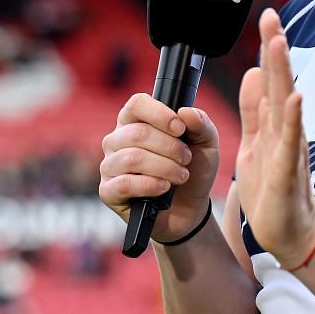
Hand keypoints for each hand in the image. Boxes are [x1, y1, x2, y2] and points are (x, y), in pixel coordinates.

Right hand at [98, 95, 219, 242]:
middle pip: (138, 133)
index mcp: (135, 121)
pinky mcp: (108, 191)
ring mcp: (110, 165)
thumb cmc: (192, 170)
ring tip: (181, 176)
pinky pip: (125, 184)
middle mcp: (117, 140)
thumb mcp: (206, 144)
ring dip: (164, 168)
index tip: (181, 129)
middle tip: (187, 159)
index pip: (137, 104)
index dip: (160, 114)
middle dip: (170, 147)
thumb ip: (201, 124)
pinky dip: (150, 185)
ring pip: (132, 158)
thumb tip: (186, 112)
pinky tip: (163, 189)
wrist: (189, 209)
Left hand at [236, 9, 314, 263]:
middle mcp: (286, 130)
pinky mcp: (288, 171)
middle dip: (276, 49)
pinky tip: (296, 98)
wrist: (288, 232)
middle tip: (271, 16)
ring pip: (287, 105)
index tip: (266, 16)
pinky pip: (292, 142)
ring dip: (284, 74)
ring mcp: (290, 149)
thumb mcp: (256, 142)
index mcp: (276, 122)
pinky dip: (295, 119)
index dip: (269, 49)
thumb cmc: (273, 189)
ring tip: (280, 44)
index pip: (272, 79)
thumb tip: (253, 71)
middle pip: (281, 82)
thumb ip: (255, 110)